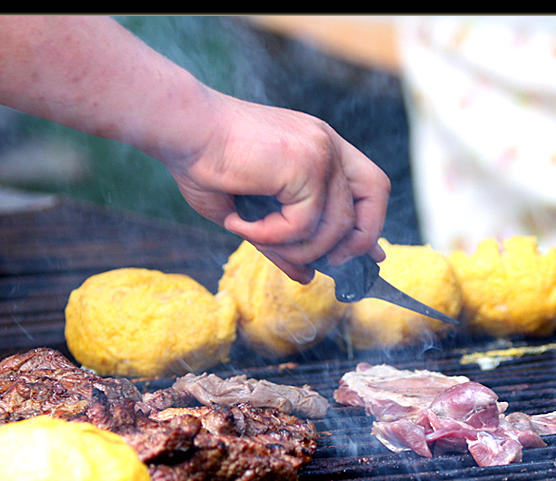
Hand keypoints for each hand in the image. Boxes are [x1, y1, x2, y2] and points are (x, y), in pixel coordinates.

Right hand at [163, 93, 389, 282]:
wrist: (181, 129)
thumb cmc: (205, 162)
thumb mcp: (253, 212)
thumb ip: (286, 240)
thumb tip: (308, 276)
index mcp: (319, 146)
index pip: (368, 184)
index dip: (371, 220)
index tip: (368, 254)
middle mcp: (326, 144)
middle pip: (374, 195)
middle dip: (360, 238)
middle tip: (333, 263)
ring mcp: (320, 152)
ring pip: (334, 225)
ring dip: (294, 247)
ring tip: (254, 237)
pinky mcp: (305, 164)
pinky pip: (303, 225)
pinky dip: (272, 237)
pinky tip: (242, 225)